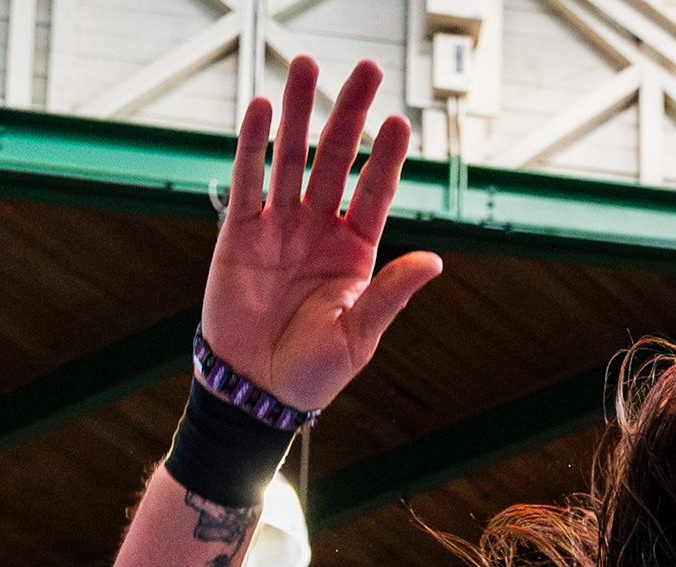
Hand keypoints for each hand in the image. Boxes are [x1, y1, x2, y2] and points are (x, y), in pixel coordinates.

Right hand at [200, 57, 441, 413]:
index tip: (400, 121)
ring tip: (307, 66)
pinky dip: (253, 146)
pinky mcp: (240, 235)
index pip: (374, 192)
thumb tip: (435, 261)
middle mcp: (320, 230)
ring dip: (299, 113)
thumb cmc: (313, 372)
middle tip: (366, 69)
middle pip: (336, 159)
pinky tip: (263, 109)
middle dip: (349, 114)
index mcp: (355, 252)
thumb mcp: (359, 337)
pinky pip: (248, 182)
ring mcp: (279, 228)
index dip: (386, 157)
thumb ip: (391, 294)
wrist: (255, 391)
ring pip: (291, 159)